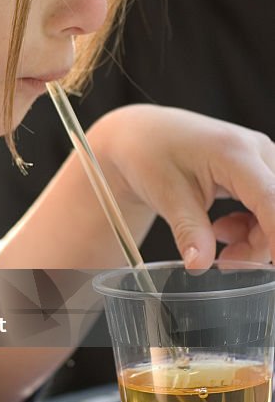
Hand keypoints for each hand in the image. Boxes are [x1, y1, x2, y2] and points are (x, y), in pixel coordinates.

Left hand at [91, 105, 274, 268]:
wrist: (140, 135)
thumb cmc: (149, 154)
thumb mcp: (166, 195)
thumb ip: (189, 231)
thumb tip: (200, 265)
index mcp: (234, 152)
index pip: (271, 199)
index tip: (272, 263)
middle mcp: (255, 149)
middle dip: (259, 242)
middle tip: (225, 260)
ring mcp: (259, 156)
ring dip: (255, 236)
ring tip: (215, 238)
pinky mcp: (256, 167)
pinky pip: (269, 205)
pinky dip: (252, 225)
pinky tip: (221, 228)